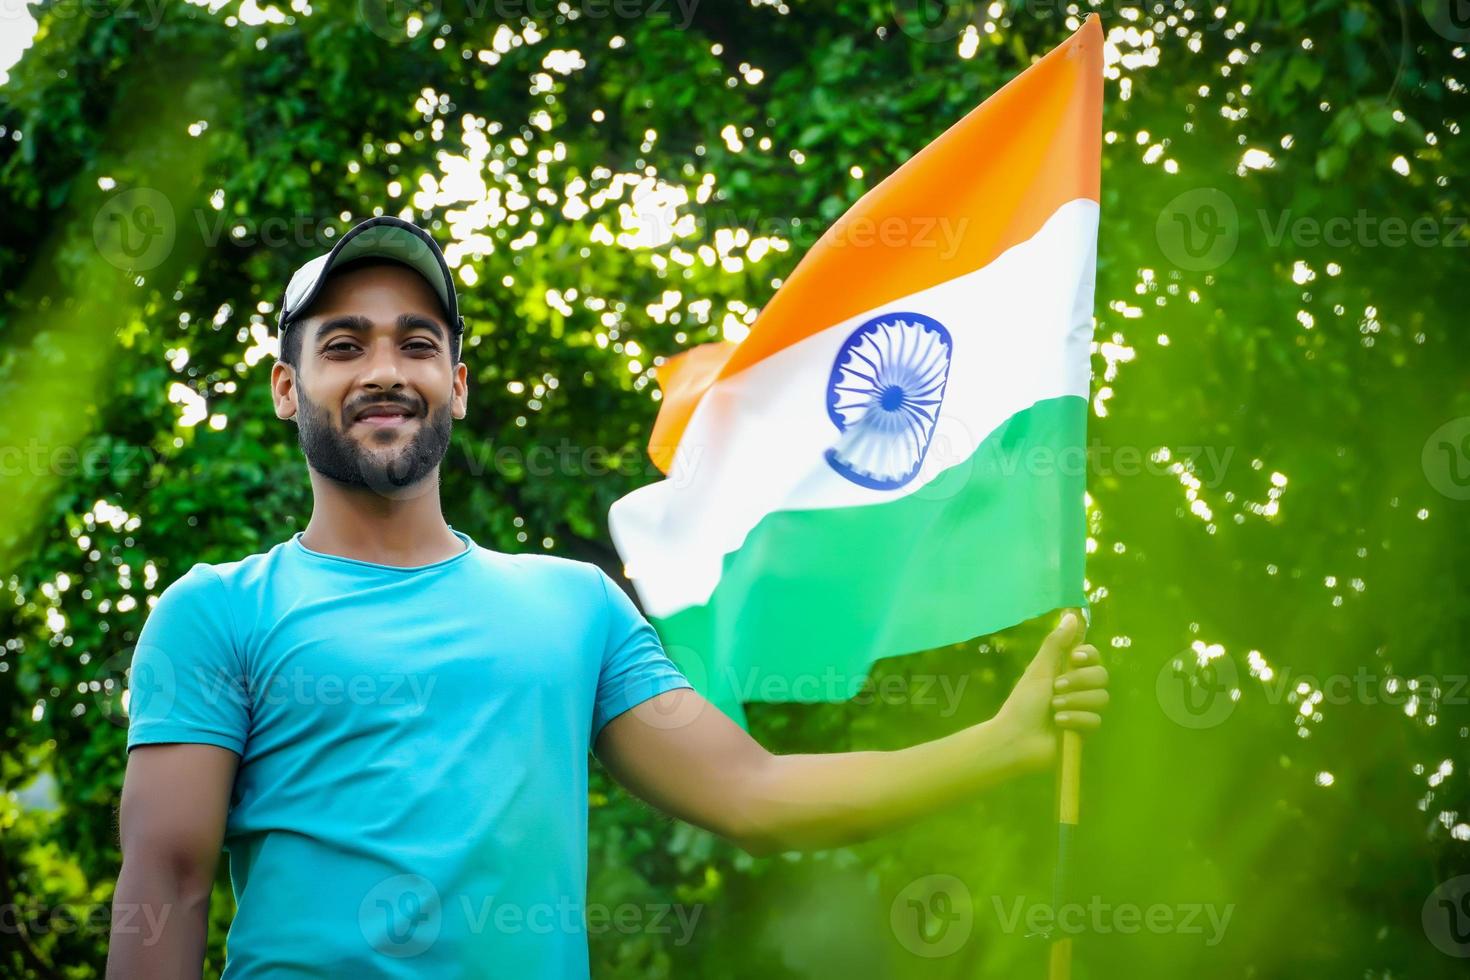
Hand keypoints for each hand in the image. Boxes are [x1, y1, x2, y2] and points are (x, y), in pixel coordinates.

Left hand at [993, 608, 1108, 773]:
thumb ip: (1056, 643)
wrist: (1016, 737)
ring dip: (1075, 701)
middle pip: (1102, 676)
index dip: (1089, 655)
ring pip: (1101, 699)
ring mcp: (1083, 710)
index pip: (1093, 657)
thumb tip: (1073, 614)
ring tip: (1054, 708)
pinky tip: (1058, 724)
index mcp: (1066, 671)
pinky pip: (1095, 720)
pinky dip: (1075, 719)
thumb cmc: (1023, 702)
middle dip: (1079, 681)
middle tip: (1056, 688)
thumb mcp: (1039, 669)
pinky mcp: (1085, 731)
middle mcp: (1078, 689)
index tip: (1075, 657)